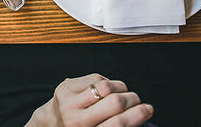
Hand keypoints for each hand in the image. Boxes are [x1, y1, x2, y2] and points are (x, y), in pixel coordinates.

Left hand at [27, 74, 152, 126]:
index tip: (148, 109)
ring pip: (106, 86)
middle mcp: (76, 119)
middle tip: (137, 101)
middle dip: (132, 99)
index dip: (138, 115)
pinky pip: (95, 77)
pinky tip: (105, 89)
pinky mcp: (65, 86)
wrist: (52, 123)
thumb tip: (142, 116)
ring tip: (122, 94)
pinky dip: (106, 82)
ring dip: (121, 88)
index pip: (118, 124)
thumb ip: (116, 126)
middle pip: (114, 102)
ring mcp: (69, 101)